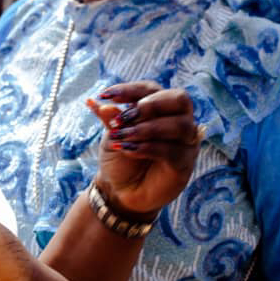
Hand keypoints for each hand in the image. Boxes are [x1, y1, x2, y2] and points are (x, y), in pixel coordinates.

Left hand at [88, 82, 200, 218]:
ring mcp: (184, 142)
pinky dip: (148, 147)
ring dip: (147, 128)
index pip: (151, 89)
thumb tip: (94, 102)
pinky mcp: (185, 163)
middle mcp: (177, 121)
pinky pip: (173, 150)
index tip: (105, 96)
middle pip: (179, 99)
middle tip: (125, 117)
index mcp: (158, 108)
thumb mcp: (112, 136)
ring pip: (179, 125)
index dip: (130, 90)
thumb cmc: (119, 159)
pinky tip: (128, 150)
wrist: (121, 191)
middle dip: (150, 105)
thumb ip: (110, 119)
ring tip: (122, 136)